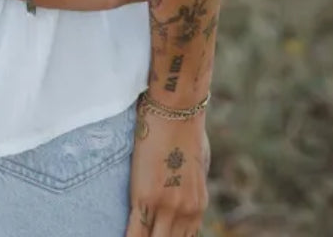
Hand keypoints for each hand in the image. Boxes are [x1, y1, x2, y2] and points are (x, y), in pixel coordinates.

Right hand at [127, 110, 209, 236]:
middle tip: (147, 235)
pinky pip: (135, 234)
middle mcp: (185, 212)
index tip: (159, 234)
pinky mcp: (146, 198)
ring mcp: (166, 207)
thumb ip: (190, 185)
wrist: (177, 109)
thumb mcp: (197, 164)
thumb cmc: (186, 127)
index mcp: (197, 205)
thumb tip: (183, 187)